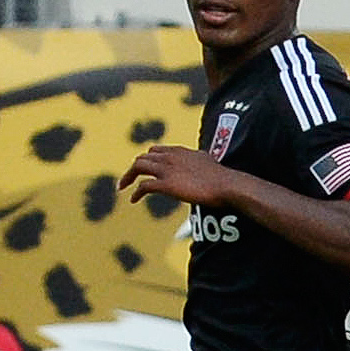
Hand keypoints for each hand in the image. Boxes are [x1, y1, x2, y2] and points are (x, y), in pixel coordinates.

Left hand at [120, 145, 234, 207]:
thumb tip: (202, 163)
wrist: (226, 185)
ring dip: (128, 176)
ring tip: (123, 186)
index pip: (156, 150)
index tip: (145, 169)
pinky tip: (133, 200)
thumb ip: (199, 161)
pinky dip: (136, 192)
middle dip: (134, 168)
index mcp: (180, 151)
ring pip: (138, 167)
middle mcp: (170, 157)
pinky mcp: (166, 184)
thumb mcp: (208, 163)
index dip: (148, 160)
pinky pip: (144, 186)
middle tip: (130, 179)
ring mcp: (167, 170)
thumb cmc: (222, 178)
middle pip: (143, 157)